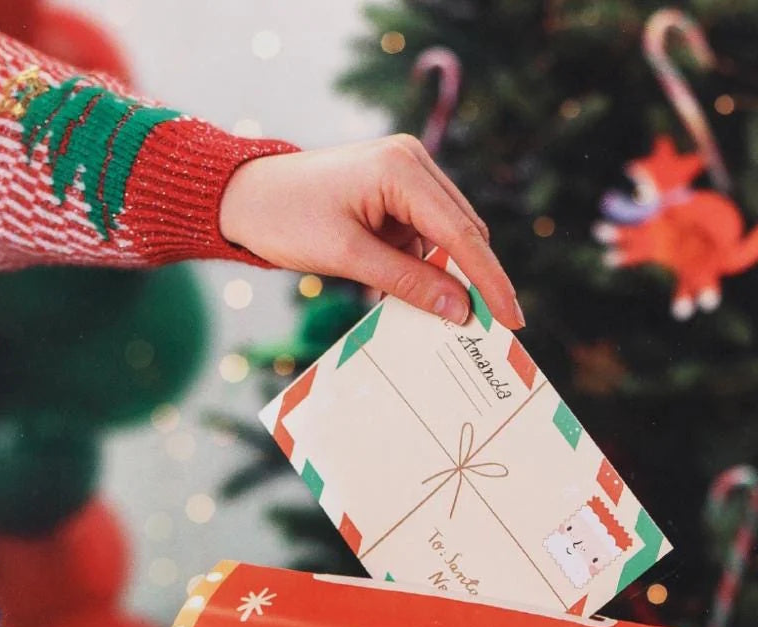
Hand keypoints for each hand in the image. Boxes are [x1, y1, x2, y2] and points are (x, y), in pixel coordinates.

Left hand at [219, 135, 523, 329]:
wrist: (245, 197)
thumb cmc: (287, 220)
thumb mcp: (348, 257)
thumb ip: (408, 283)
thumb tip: (460, 311)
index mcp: (402, 168)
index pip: (463, 234)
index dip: (490, 281)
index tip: (512, 320)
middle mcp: (413, 163)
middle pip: (465, 233)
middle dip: (477, 282)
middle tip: (492, 332)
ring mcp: (407, 176)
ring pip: (450, 238)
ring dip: (450, 279)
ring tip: (456, 324)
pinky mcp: (397, 195)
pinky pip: (428, 239)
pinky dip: (428, 271)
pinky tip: (425, 303)